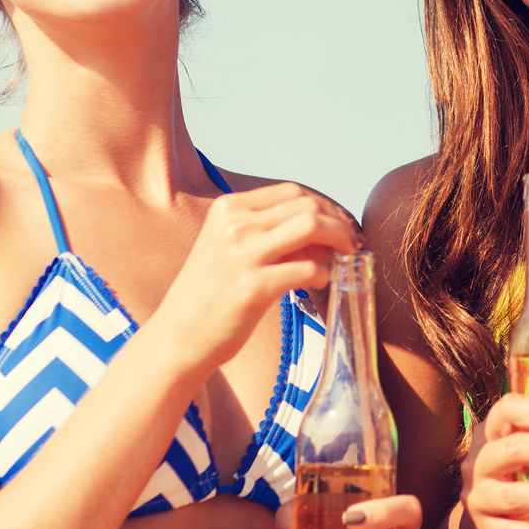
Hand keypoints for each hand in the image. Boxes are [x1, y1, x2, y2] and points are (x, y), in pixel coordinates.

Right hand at [153, 182, 358, 372]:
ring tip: (344, 258)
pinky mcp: (253, 287)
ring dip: (339, 240)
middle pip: (308, 206)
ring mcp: (243, 254)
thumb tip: (326, 229)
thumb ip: (270, 232)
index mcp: (228, 208)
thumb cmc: (210, 294)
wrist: (178, 336)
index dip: (324, 206)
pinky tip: (321, 282)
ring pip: (313, 227)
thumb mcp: (231, 248)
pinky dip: (325, 273)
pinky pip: (309, 268)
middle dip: (338, 222)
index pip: (292, 192)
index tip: (338, 223)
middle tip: (350, 243)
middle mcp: (234, 224)